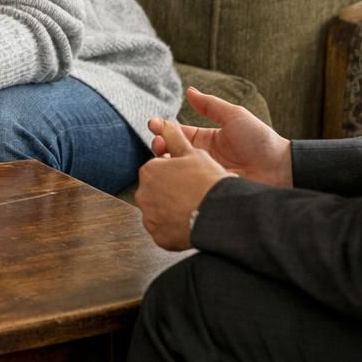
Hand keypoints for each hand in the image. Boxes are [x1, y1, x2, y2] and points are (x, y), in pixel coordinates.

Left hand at [135, 117, 233, 250]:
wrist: (219, 213)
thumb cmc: (207, 180)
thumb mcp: (193, 153)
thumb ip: (174, 137)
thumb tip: (162, 123)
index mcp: (149, 170)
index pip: (158, 170)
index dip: (176, 174)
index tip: (189, 178)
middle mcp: (143, 193)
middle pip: (156, 191)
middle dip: (171, 192)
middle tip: (192, 194)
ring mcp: (149, 217)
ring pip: (159, 212)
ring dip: (171, 211)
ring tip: (193, 209)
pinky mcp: (158, 237)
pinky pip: (164, 231)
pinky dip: (174, 229)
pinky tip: (190, 223)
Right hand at [148, 86, 292, 187]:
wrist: (280, 169)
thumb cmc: (260, 140)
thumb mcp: (234, 116)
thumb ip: (210, 105)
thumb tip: (189, 90)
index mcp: (206, 139)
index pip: (177, 133)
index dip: (162, 128)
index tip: (152, 124)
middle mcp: (202, 157)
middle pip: (171, 152)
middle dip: (158, 146)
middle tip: (158, 145)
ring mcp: (203, 174)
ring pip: (175, 170)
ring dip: (165, 163)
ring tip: (164, 158)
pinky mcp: (207, 190)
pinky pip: (188, 186)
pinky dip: (177, 180)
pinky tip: (173, 176)